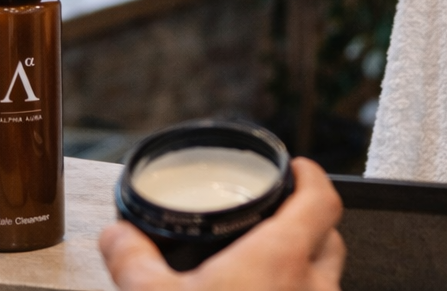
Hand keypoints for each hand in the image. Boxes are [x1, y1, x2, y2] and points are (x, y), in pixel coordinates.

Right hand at [98, 158, 345, 290]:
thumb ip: (132, 262)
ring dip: (305, 268)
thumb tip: (116, 237)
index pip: (323, 200)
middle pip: (330, 239)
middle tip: (280, 214)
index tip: (298, 167)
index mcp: (281, 260)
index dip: (312, 176)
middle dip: (309, 221)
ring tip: (267, 267)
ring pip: (326, 282)